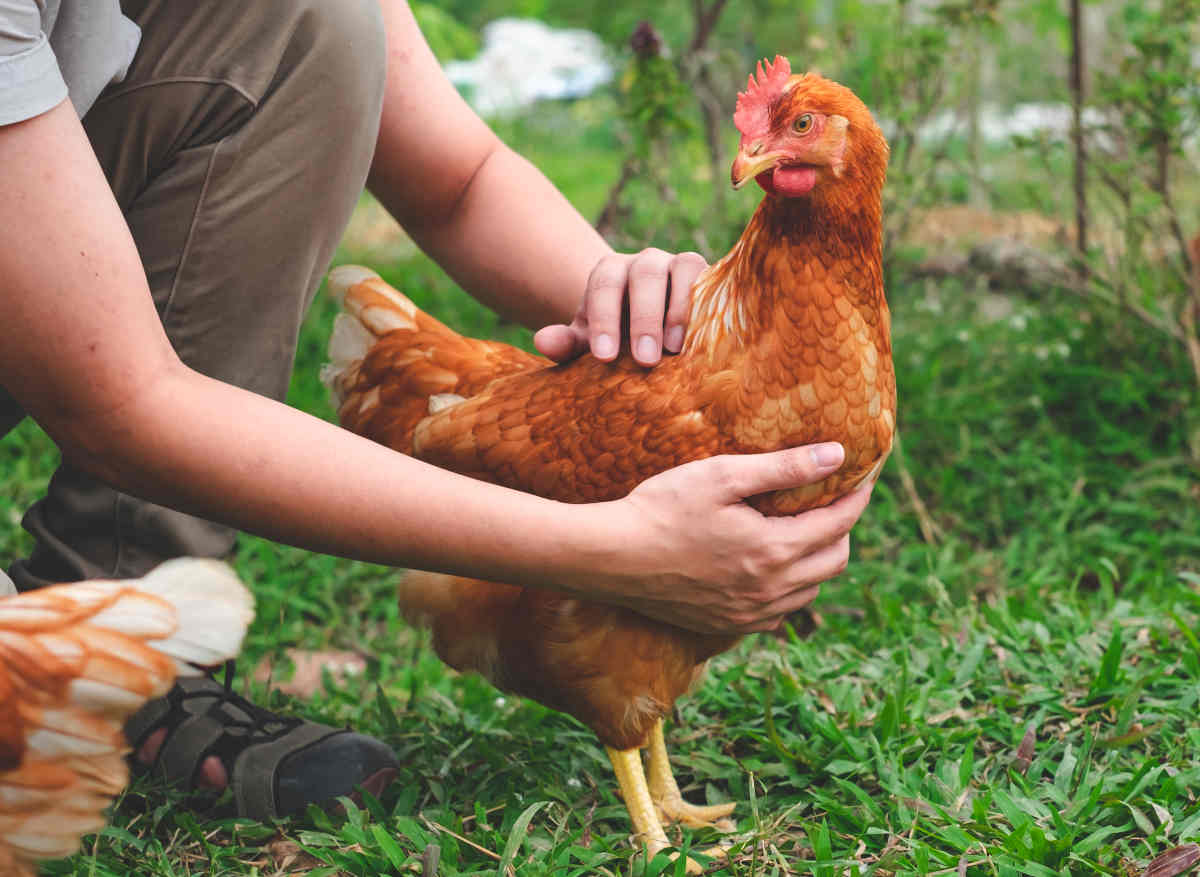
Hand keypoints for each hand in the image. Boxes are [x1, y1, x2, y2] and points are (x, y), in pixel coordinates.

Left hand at [533, 248, 706, 366]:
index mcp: (610, 273)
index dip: (603, 320)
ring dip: (681, 309)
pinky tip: (706, 340)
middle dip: (644, 319)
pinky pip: (714, 281)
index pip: (604, 286)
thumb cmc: (615, 336)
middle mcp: (645, 263)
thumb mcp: (588, 341)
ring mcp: (680, 265)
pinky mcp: (710, 277)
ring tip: (677, 350)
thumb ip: (566, 342)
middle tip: (644, 361)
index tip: (602, 357)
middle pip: (644, 276)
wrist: (649, 325)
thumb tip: (543, 341)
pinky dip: (709, 306)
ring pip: (684, 270)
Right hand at [589, 443, 873, 633]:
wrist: (611, 558)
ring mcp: (748, 614)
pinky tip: (768, 568)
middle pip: (834, 562)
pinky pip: (778, 613)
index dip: (855, 498)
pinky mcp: (727, 626)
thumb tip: (837, 456)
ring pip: (809, 591)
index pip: (838, 524)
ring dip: (816, 562)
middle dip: (841, 530)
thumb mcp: (722, 475)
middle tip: (829, 503)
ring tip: (800, 532)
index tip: (860, 479)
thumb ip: (783, 468)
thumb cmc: (662, 508)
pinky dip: (787, 589)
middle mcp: (769, 591)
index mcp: (773, 550)